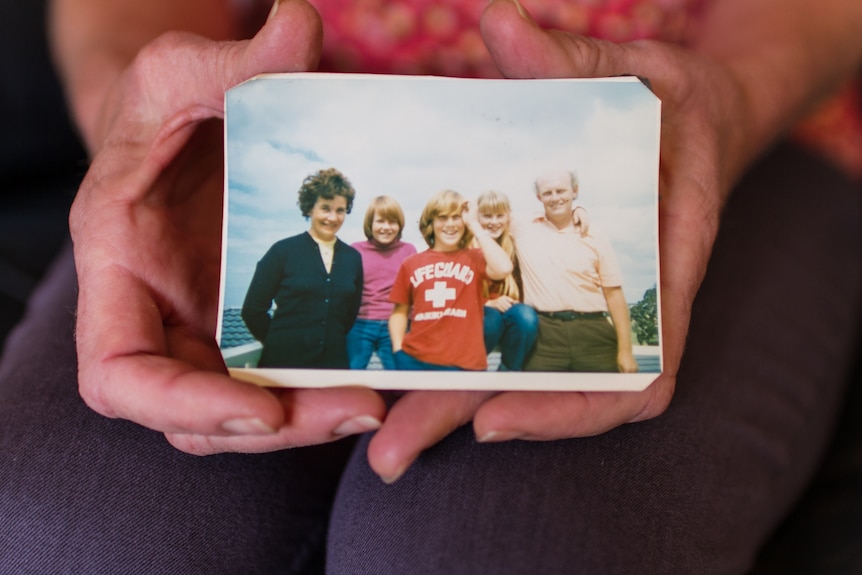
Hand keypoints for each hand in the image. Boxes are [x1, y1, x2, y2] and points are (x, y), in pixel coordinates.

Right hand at [70, 0, 385, 454]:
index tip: (259, 408)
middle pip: (197, 414)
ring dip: (310, 417)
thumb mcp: (182, 72)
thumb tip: (301, 27)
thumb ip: (232, 64)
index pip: (118, 374)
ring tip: (381, 400)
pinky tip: (382, 371)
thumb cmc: (166, 103)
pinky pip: (282, 375)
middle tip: (360, 409)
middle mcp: (159, 315)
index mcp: (119, 267)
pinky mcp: (253, 321)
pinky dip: (324, 385)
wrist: (187, 126)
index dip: (181, 405)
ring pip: (246, 409)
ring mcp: (206, 326)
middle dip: (274, 425)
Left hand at [367, 0, 749, 480]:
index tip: (494, 420)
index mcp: (663, 261)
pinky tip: (405, 362)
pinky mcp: (552, 285)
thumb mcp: (644, 71)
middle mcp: (620, 297)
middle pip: (548, 387)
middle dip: (470, 418)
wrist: (694, 122)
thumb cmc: (678, 104)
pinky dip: (464, 358)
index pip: (639, 368)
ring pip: (520, 373)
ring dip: (450, 404)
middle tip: (390, 456)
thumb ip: (573, 62)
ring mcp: (581, 297)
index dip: (571, 409)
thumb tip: (499, 22)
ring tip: (379, 432)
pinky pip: (509, 339)